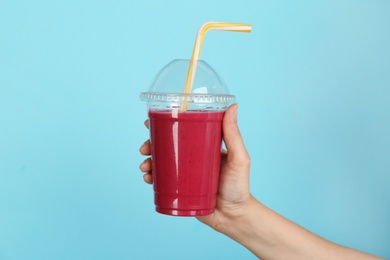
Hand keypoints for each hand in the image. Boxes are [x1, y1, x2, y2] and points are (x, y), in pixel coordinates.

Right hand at [139, 104, 251, 231]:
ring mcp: (184, 174)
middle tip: (145, 147)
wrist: (233, 217)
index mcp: (203, 147)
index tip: (151, 122)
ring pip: (161, 163)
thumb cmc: (239, 186)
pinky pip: (162, 181)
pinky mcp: (179, 189)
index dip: (165, 125)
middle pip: (167, 146)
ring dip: (148, 160)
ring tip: (145, 165)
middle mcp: (191, 158)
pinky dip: (151, 177)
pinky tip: (148, 178)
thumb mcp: (238, 158)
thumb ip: (234, 135)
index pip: (182, 131)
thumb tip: (233, 106)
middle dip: (151, 144)